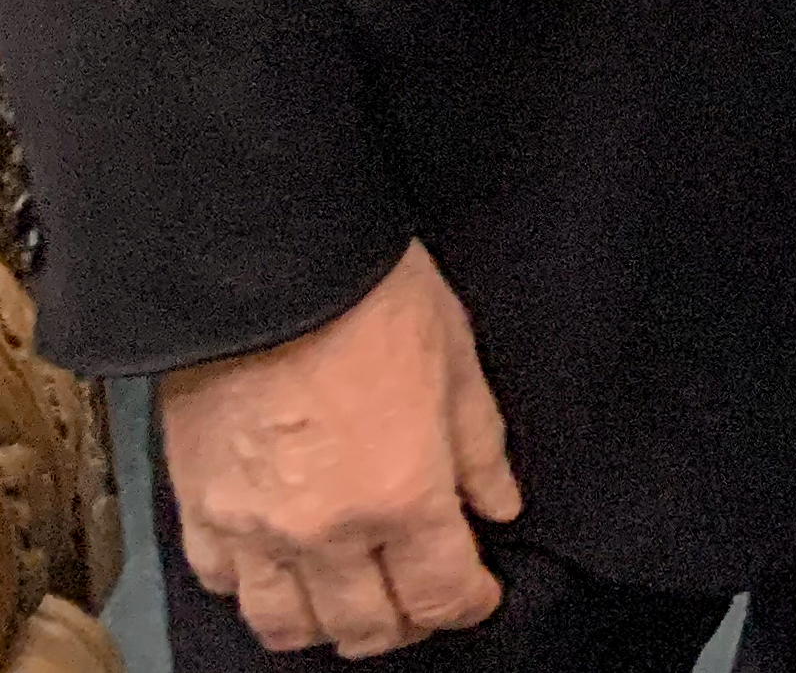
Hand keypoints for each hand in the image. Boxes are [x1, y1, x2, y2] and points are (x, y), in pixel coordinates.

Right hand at [161, 241, 518, 656]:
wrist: (268, 262)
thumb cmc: (366, 292)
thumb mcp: (455, 356)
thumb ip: (478, 445)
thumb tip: (498, 503)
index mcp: (403, 495)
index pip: (443, 596)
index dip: (472, 602)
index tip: (481, 590)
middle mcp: (327, 532)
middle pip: (368, 628)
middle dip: (407, 622)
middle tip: (422, 594)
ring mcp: (256, 529)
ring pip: (288, 628)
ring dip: (328, 623)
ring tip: (351, 593)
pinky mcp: (200, 510)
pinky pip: (224, 585)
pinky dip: (255, 587)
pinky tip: (280, 563)